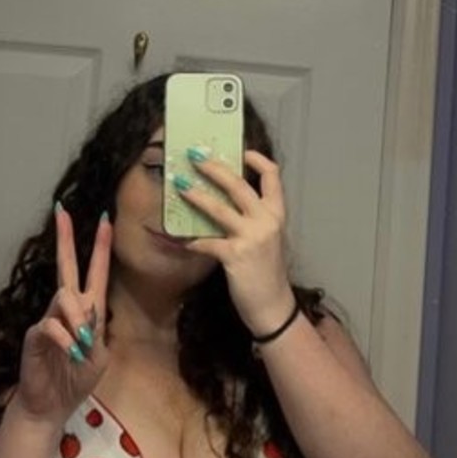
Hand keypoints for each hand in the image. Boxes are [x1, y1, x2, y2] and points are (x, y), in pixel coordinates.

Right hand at [16, 207, 112, 425]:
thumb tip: (89, 308)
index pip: (95, 272)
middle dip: (66, 238)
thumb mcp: (98, 356)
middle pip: (66, 266)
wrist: (51, 406)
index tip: (104, 219)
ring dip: (78, 317)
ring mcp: (49, 319)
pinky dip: (66, 339)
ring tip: (83, 344)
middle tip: (62, 211)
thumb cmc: (74, 380)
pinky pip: (52, 325)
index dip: (100, 246)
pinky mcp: (35, 335)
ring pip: (65, 296)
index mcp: (87, 312)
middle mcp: (66, 309)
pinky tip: (72, 352)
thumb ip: (96, 331)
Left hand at [173, 148, 294, 337]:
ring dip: (196, 196)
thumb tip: (225, 199)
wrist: (273, 306)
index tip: (241, 150)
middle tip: (195, 157)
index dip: (257, 159)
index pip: (273, 176)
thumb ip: (253, 218)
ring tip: (179, 187)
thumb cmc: (267, 271)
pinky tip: (181, 240)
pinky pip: (207, 242)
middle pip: (238, 185)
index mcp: (277, 213)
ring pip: (219, 208)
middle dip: (214, 168)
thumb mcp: (268, 238)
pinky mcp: (235, 256)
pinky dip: (192, 241)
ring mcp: (251, 237)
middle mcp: (266, 220)